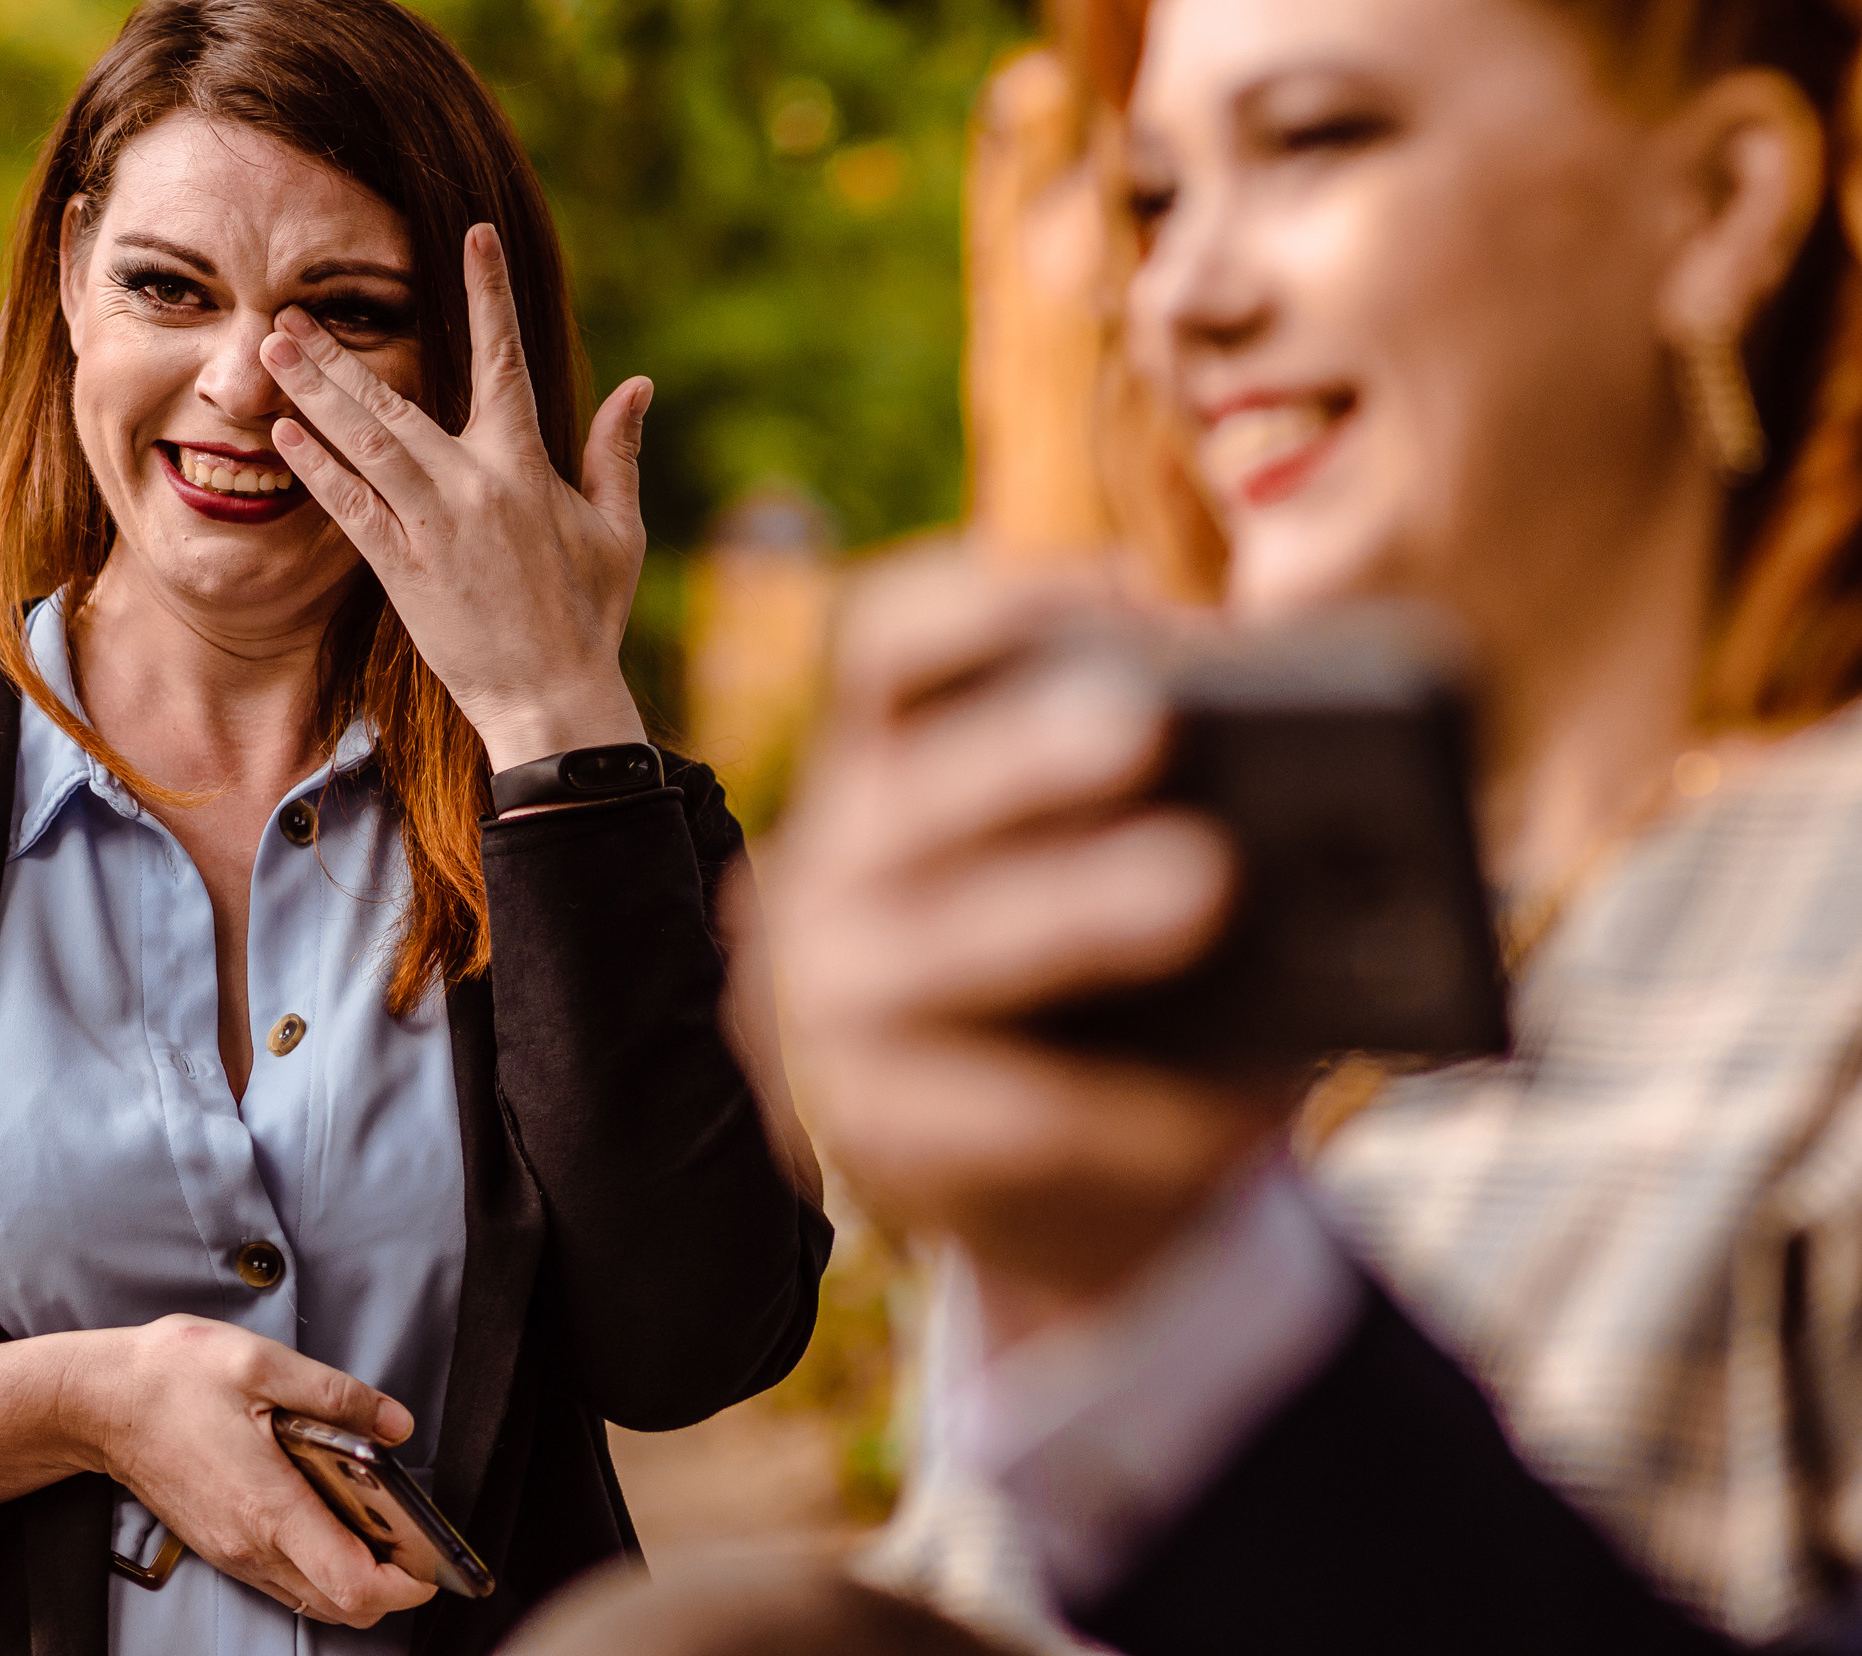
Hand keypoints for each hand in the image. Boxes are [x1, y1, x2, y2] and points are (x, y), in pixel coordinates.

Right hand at [0, 1317, 434, 1626]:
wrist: (99, 1402)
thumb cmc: (172, 1379)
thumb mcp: (264, 1363)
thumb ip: (340, 1395)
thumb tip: (396, 1423)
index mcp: (270, 1507)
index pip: (353, 1585)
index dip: (406, 1583)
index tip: (433, 1558)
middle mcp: (252, 1545)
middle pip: (341, 1607)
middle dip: (391, 1585)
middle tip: (414, 1536)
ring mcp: (234, 1552)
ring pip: (314, 1599)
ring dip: (356, 1577)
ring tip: (380, 1524)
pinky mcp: (222, 1546)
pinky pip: (286, 1580)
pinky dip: (322, 1565)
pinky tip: (333, 1516)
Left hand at [259, 223, 650, 771]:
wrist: (551, 697)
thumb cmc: (588, 614)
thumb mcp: (617, 529)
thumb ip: (617, 453)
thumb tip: (639, 384)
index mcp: (526, 464)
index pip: (504, 360)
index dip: (488, 294)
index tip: (472, 236)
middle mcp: (474, 484)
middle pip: (396, 401)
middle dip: (340, 353)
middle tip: (289, 310)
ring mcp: (433, 525)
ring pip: (363, 444)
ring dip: (314, 394)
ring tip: (272, 351)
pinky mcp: (403, 569)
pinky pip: (350, 507)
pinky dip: (317, 468)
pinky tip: (284, 433)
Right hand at [762, 559, 1289, 1342]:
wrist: (1059, 1201)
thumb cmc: (1114, 997)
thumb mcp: (1134, 879)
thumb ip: (1186, 816)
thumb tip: (1310, 789)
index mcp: (889, 774)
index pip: (889, 649)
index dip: (987, 606)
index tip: (1114, 589)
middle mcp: (832, 873)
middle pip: (909, 790)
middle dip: (1026, 753)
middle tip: (1150, 723)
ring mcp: (835, 1008)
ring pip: (943, 944)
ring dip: (1073, 909)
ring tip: (1204, 883)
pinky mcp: (882, 1135)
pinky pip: (1009, 1113)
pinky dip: (1126, 1111)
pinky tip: (1222, 1117)